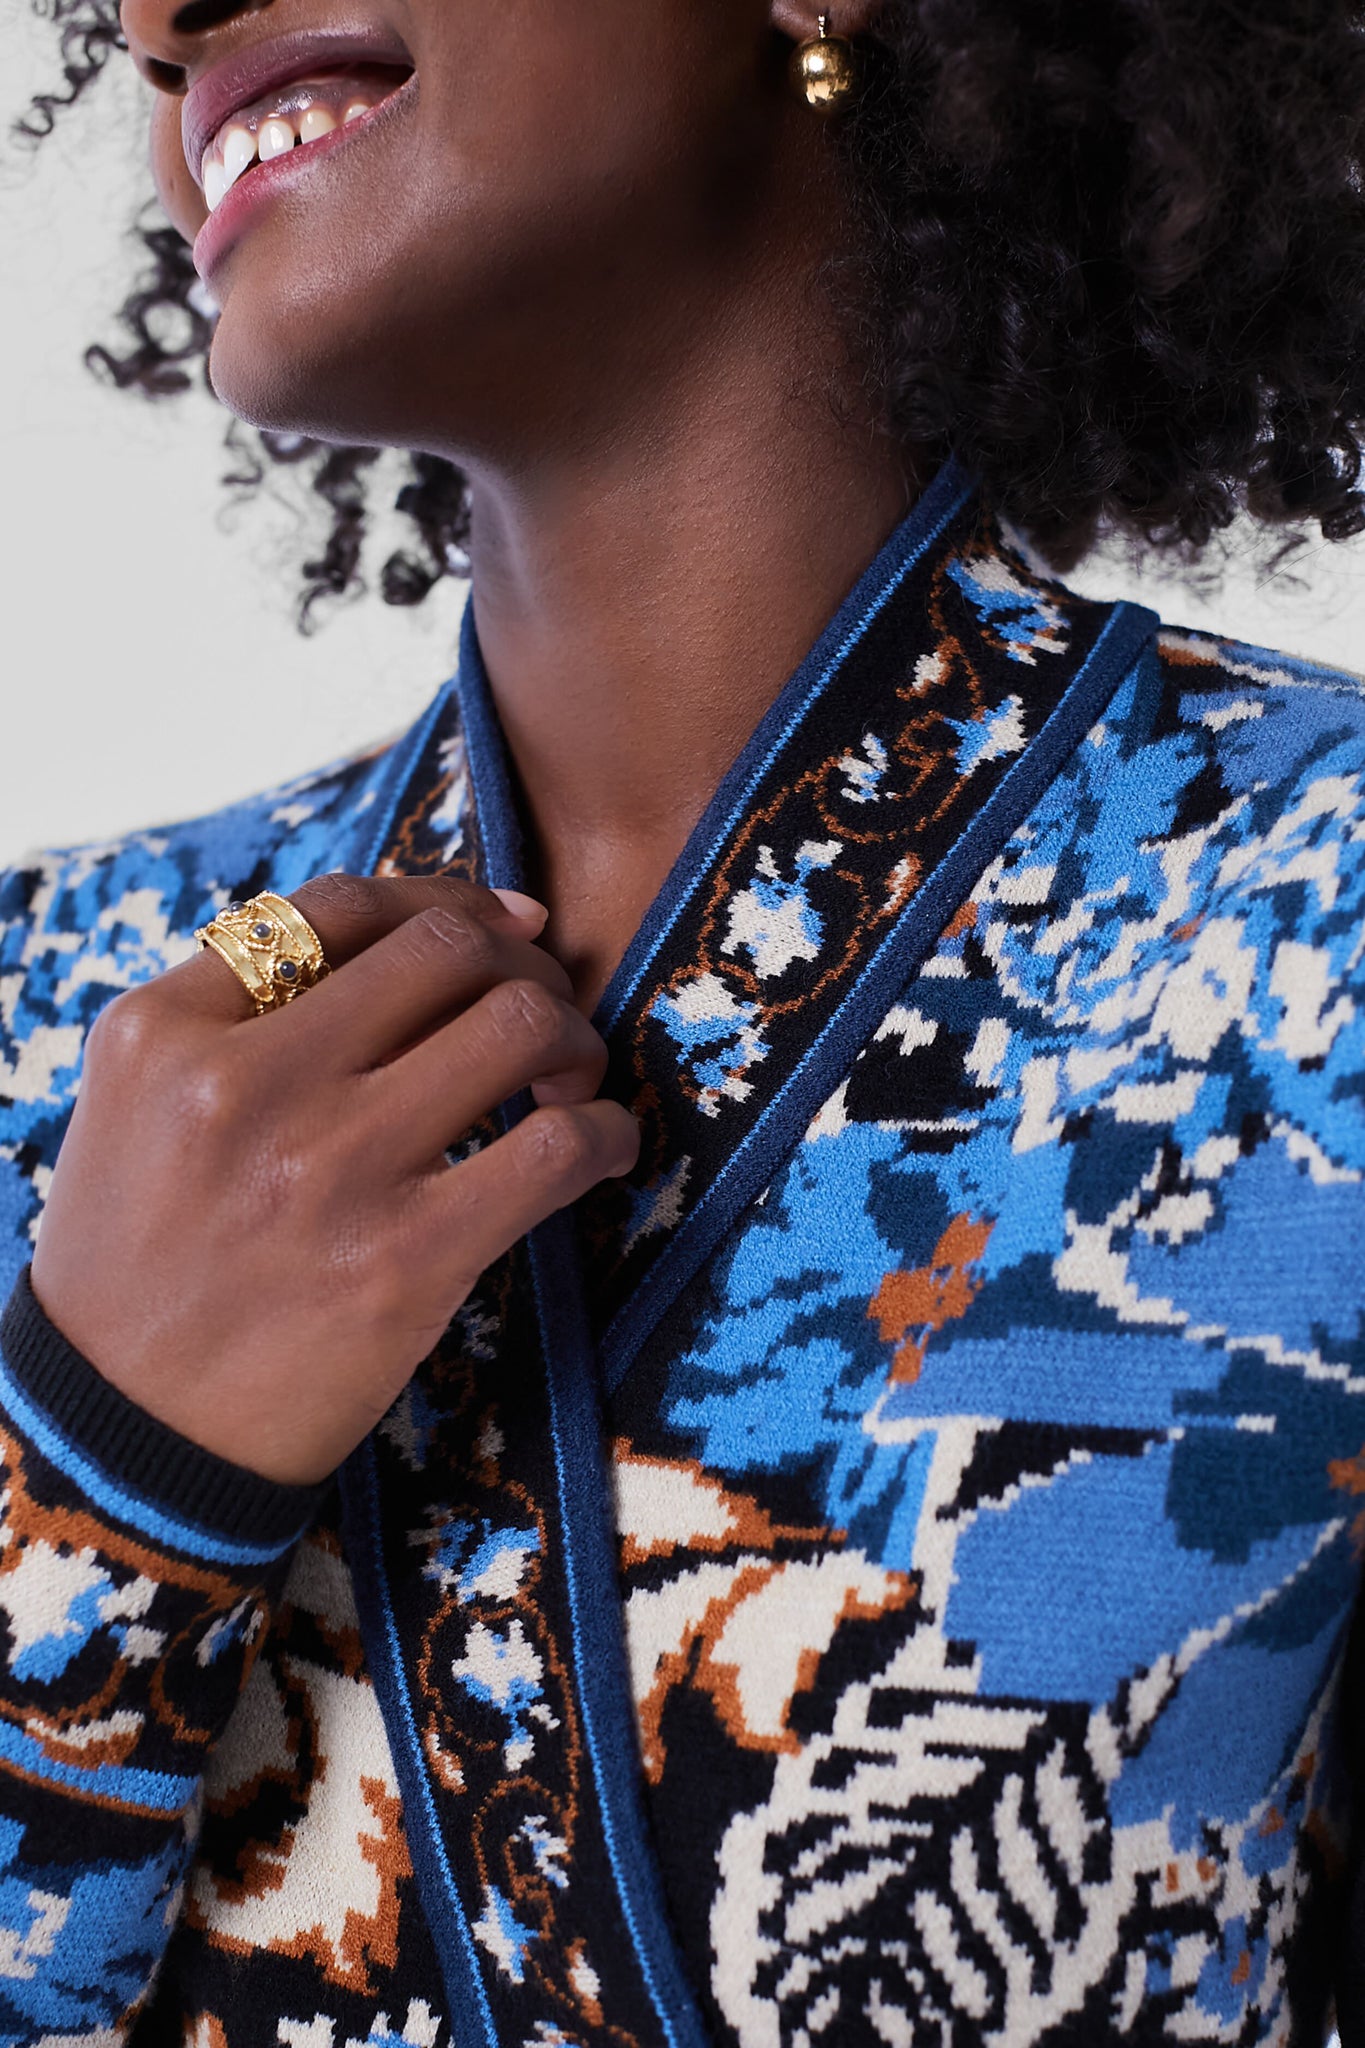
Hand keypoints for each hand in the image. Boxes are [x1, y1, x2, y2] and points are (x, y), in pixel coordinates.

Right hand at [29, 874, 637, 1485]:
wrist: (128, 1439)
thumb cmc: (144, 1265)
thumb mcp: (139, 1111)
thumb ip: (236, 1018)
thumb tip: (415, 939)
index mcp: (165, 1032)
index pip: (340, 905)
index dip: (446, 898)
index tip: (500, 927)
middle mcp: (242, 1082)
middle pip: (445, 946)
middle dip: (522, 963)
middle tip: (542, 1012)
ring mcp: (326, 1167)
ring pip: (516, 1022)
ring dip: (572, 1038)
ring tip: (568, 1081)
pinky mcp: (403, 1258)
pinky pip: (555, 1147)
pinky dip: (604, 1133)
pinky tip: (597, 1150)